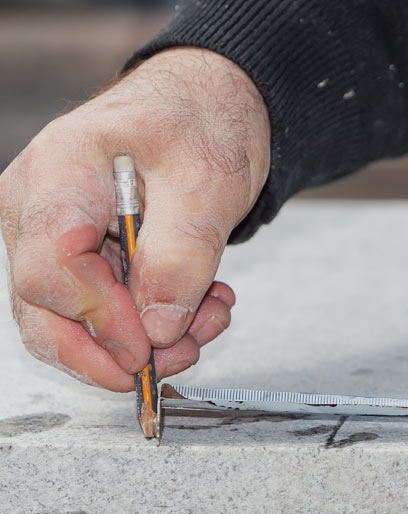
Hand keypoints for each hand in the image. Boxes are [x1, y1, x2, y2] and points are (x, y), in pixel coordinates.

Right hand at [1, 48, 269, 390]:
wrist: (207, 105)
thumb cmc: (201, 122)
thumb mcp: (208, 182)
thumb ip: (181, 255)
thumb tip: (158, 328)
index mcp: (58, 174)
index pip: (50, 270)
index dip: (100, 321)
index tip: (152, 346)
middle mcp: (37, 208)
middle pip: (44, 309)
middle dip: (116, 349)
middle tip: (183, 354)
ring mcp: (52, 234)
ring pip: (74, 320)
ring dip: (147, 337)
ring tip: (210, 317)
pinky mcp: (78, 254)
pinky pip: (101, 308)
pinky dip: (151, 320)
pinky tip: (198, 308)